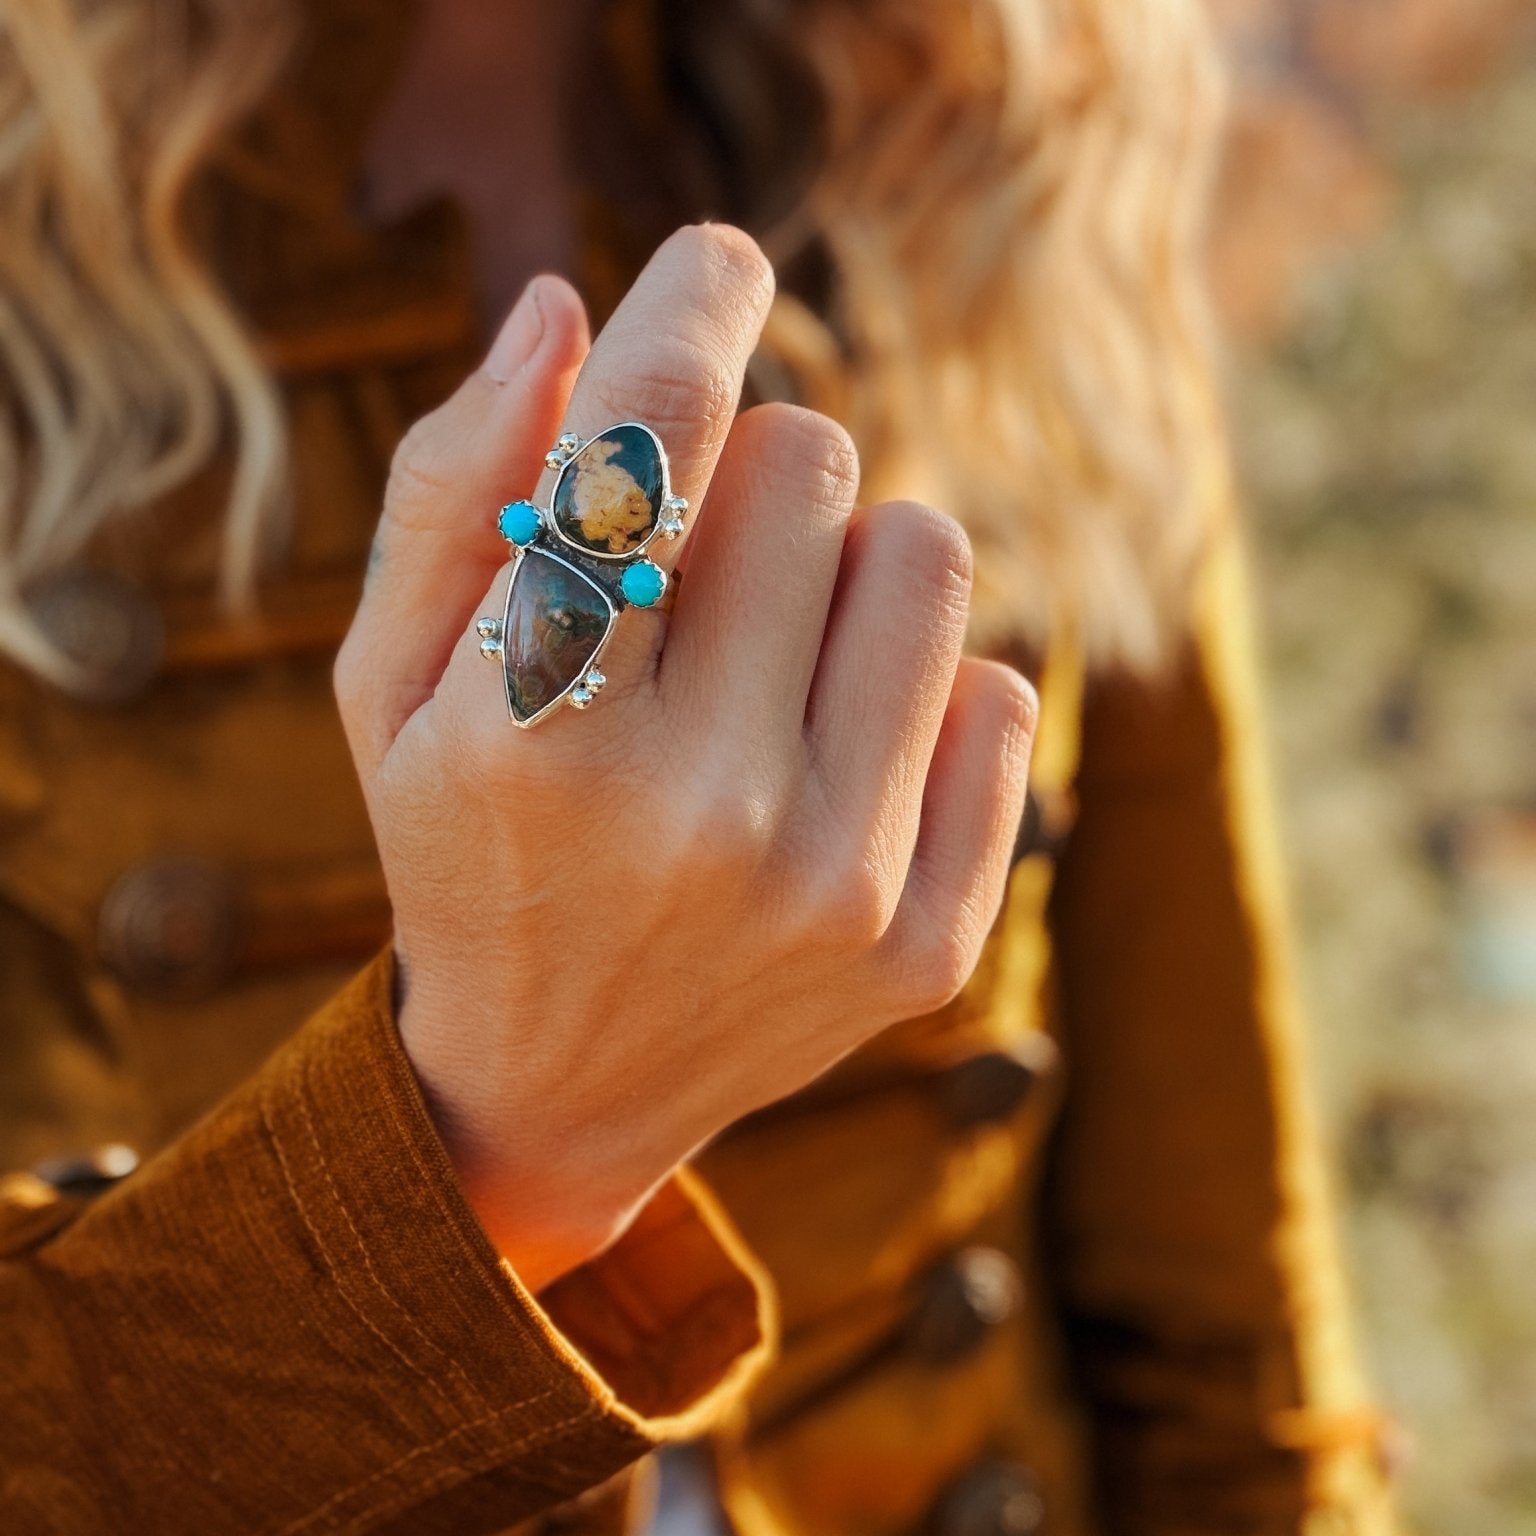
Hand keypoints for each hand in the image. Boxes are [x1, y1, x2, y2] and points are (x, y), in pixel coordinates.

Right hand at [335, 226, 1036, 1290]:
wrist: (555, 1088)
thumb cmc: (465, 850)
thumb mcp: (392, 686)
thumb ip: (452, 487)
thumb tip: (565, 308)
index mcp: (537, 736)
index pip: (653, 436)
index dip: (690, 307)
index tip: (712, 263)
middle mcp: (703, 816)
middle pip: (810, 460)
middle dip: (744, 472)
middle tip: (692, 560)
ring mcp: (836, 888)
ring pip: (925, 552)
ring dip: (842, 562)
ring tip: (765, 655)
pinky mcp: (930, 940)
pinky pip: (996, 689)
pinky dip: (915, 686)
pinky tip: (831, 755)